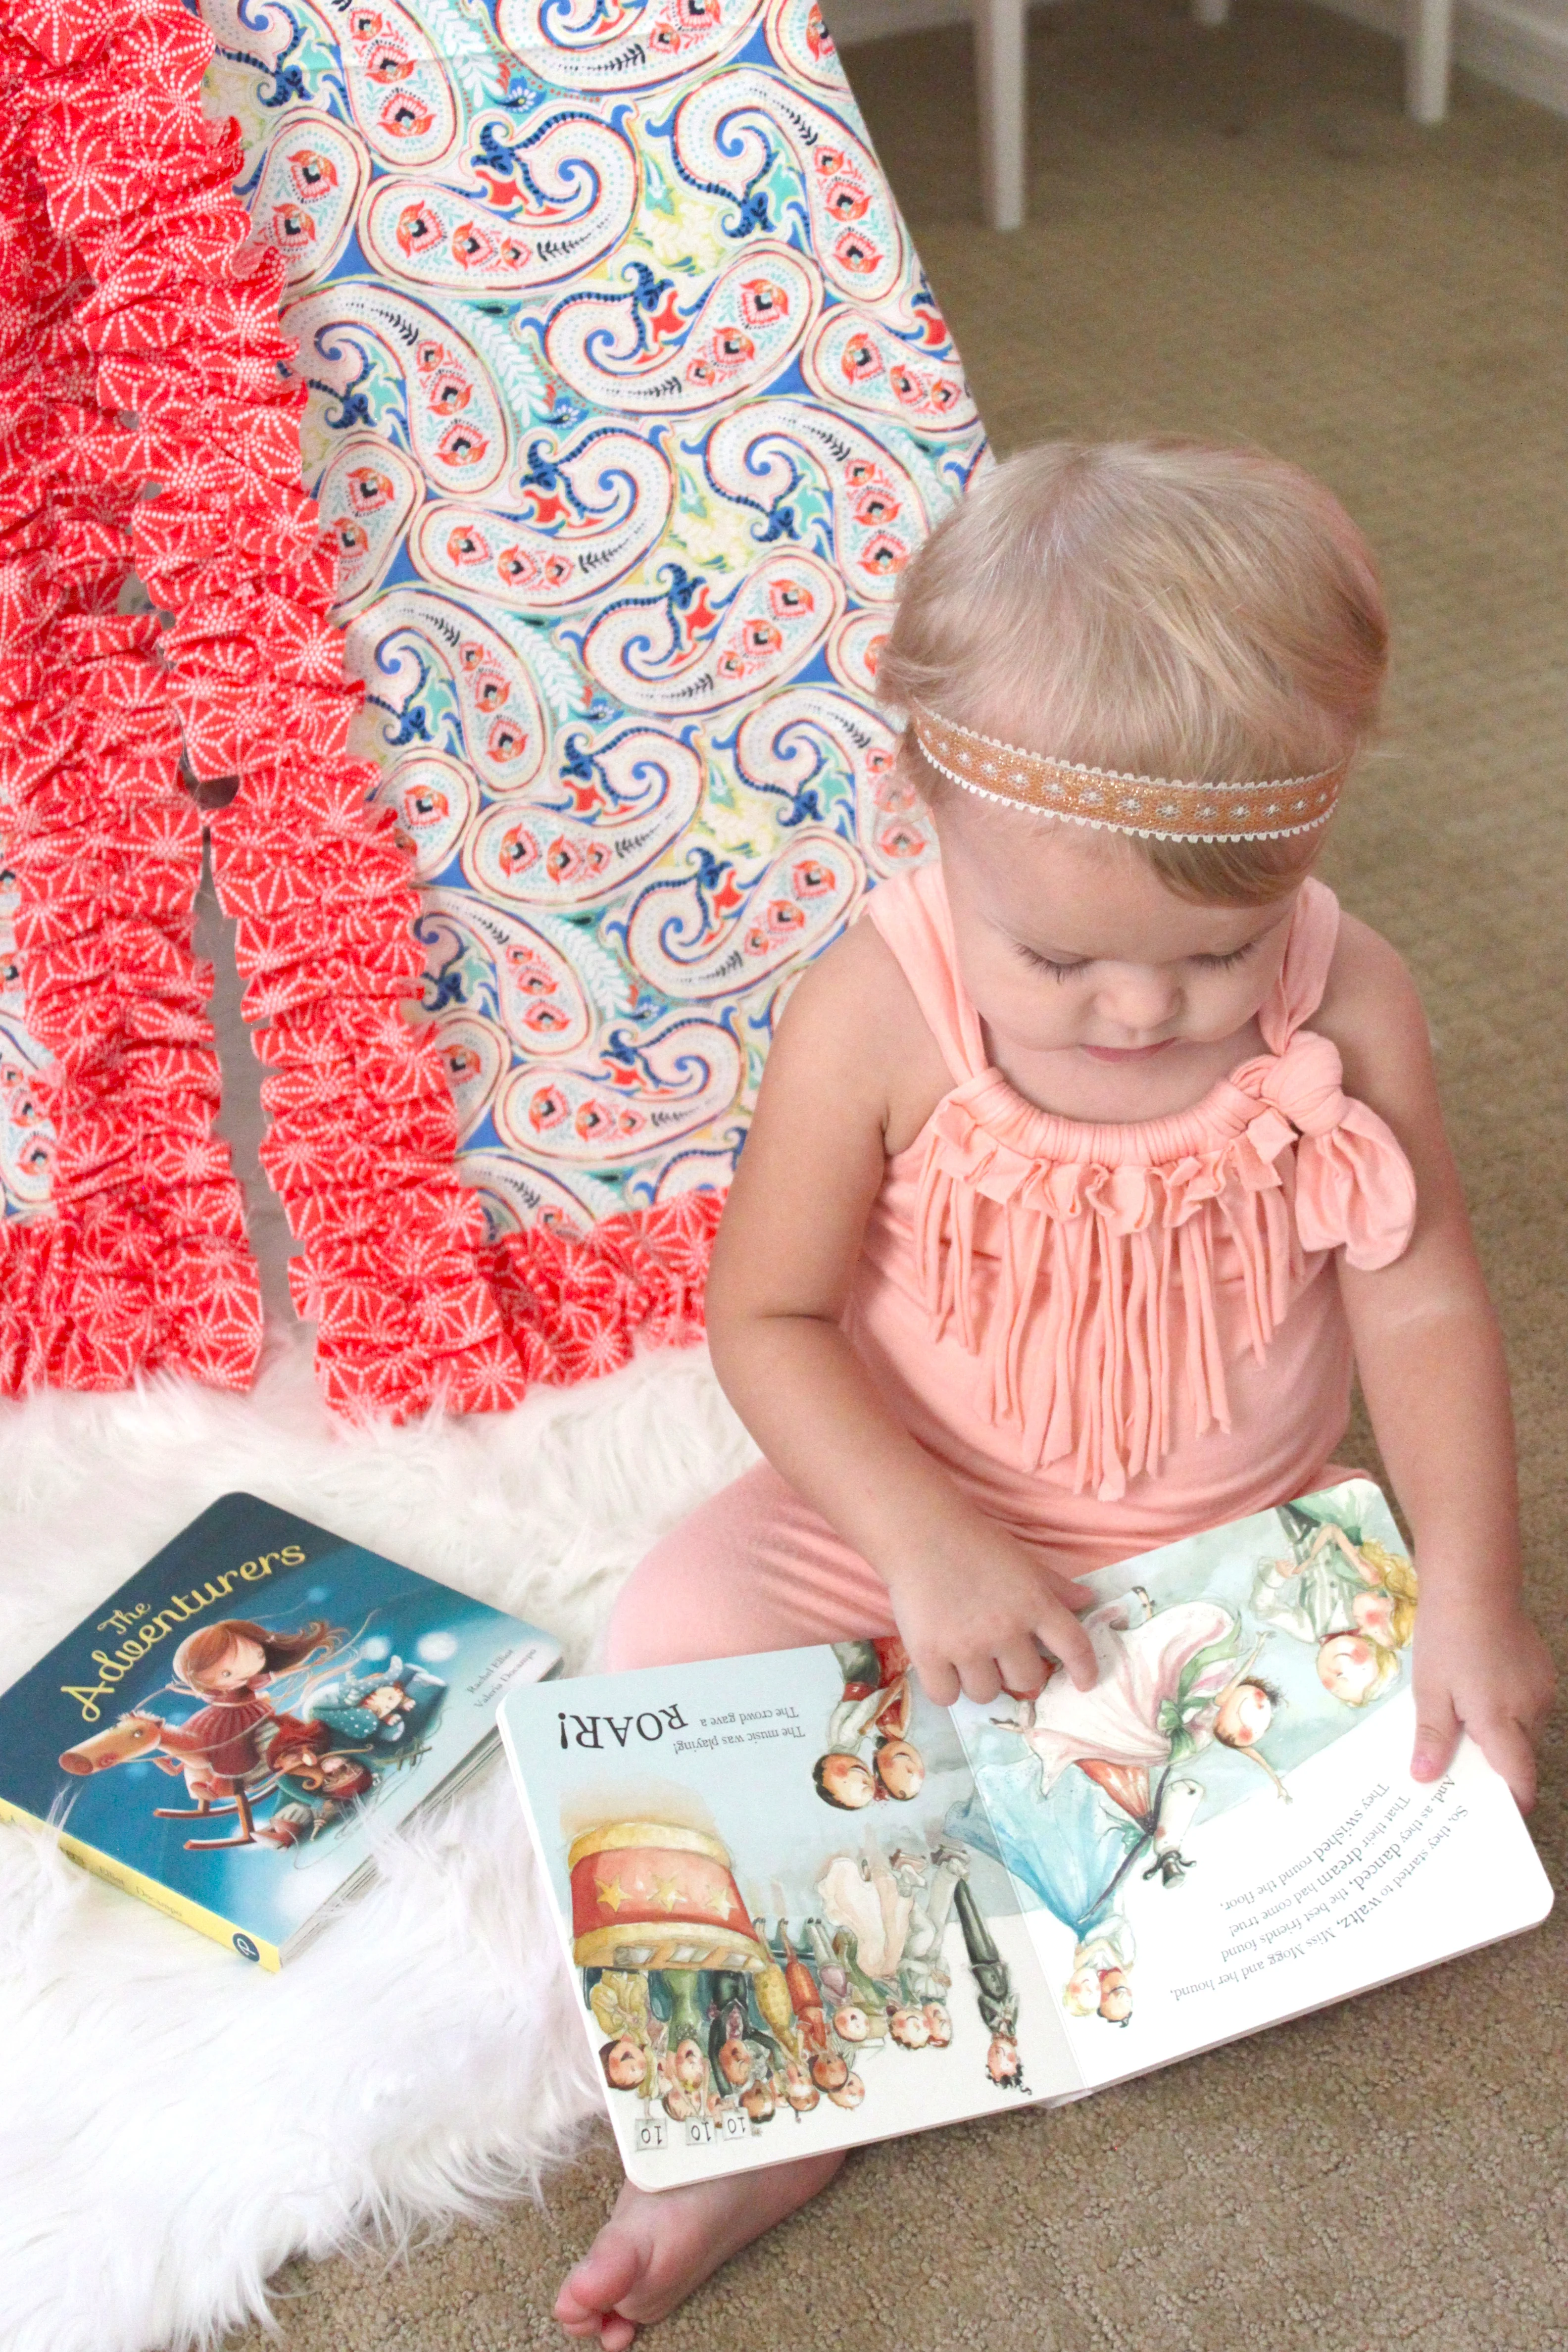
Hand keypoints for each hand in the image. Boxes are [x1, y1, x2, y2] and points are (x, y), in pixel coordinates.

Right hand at [885, 1525, 1097, 1706]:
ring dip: (980, 1681)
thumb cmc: (973, 1541)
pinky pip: (945, 1697)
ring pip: (986, 1694)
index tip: (1084, 1683)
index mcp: (1034, 1603)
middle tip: (998, 1656)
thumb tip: (1087, 1600)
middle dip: (1016, 1672)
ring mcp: (967, 1645)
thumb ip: (1053, 1585)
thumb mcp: (1021, 1560)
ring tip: (964, 1657)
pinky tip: (940, 1668)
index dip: (1084, 1669)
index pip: (1074, 1646)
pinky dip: (945, 1688)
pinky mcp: (929, 1654)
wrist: (918, 1531)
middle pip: (1027, 1680)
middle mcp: (1005, 1630)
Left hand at [1410, 1592, 1555, 1808]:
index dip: (1511, 1802)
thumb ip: (1432, 1737)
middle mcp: (1530, 1711)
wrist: (1473, 1583)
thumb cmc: (1446, 1637)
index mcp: (1501, 1722)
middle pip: (1519, 1755)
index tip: (1492, 1814)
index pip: (1519, 1778)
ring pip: (1523, 1728)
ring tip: (1462, 1724)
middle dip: (1494, 1764)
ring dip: (1499, 1732)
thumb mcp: (1430, 1690)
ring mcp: (1540, 1689)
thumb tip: (1425, 1778)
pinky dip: (1506, 1708)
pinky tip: (1477, 1692)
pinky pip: (1526, 1704)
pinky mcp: (1542, 1670)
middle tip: (1459, 1767)